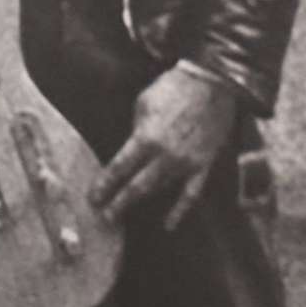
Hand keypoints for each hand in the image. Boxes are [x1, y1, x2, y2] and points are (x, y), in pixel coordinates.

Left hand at [92, 64, 239, 230]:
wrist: (213, 82)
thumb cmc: (173, 88)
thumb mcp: (143, 104)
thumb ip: (135, 131)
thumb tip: (130, 150)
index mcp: (146, 138)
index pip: (119, 168)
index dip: (104, 185)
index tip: (92, 198)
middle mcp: (165, 155)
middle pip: (136, 186)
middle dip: (118, 203)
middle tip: (103, 218)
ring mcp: (186, 162)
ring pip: (159, 190)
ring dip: (140, 203)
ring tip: (122, 216)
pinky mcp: (204, 165)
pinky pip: (192, 194)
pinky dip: (180, 211)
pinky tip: (169, 224)